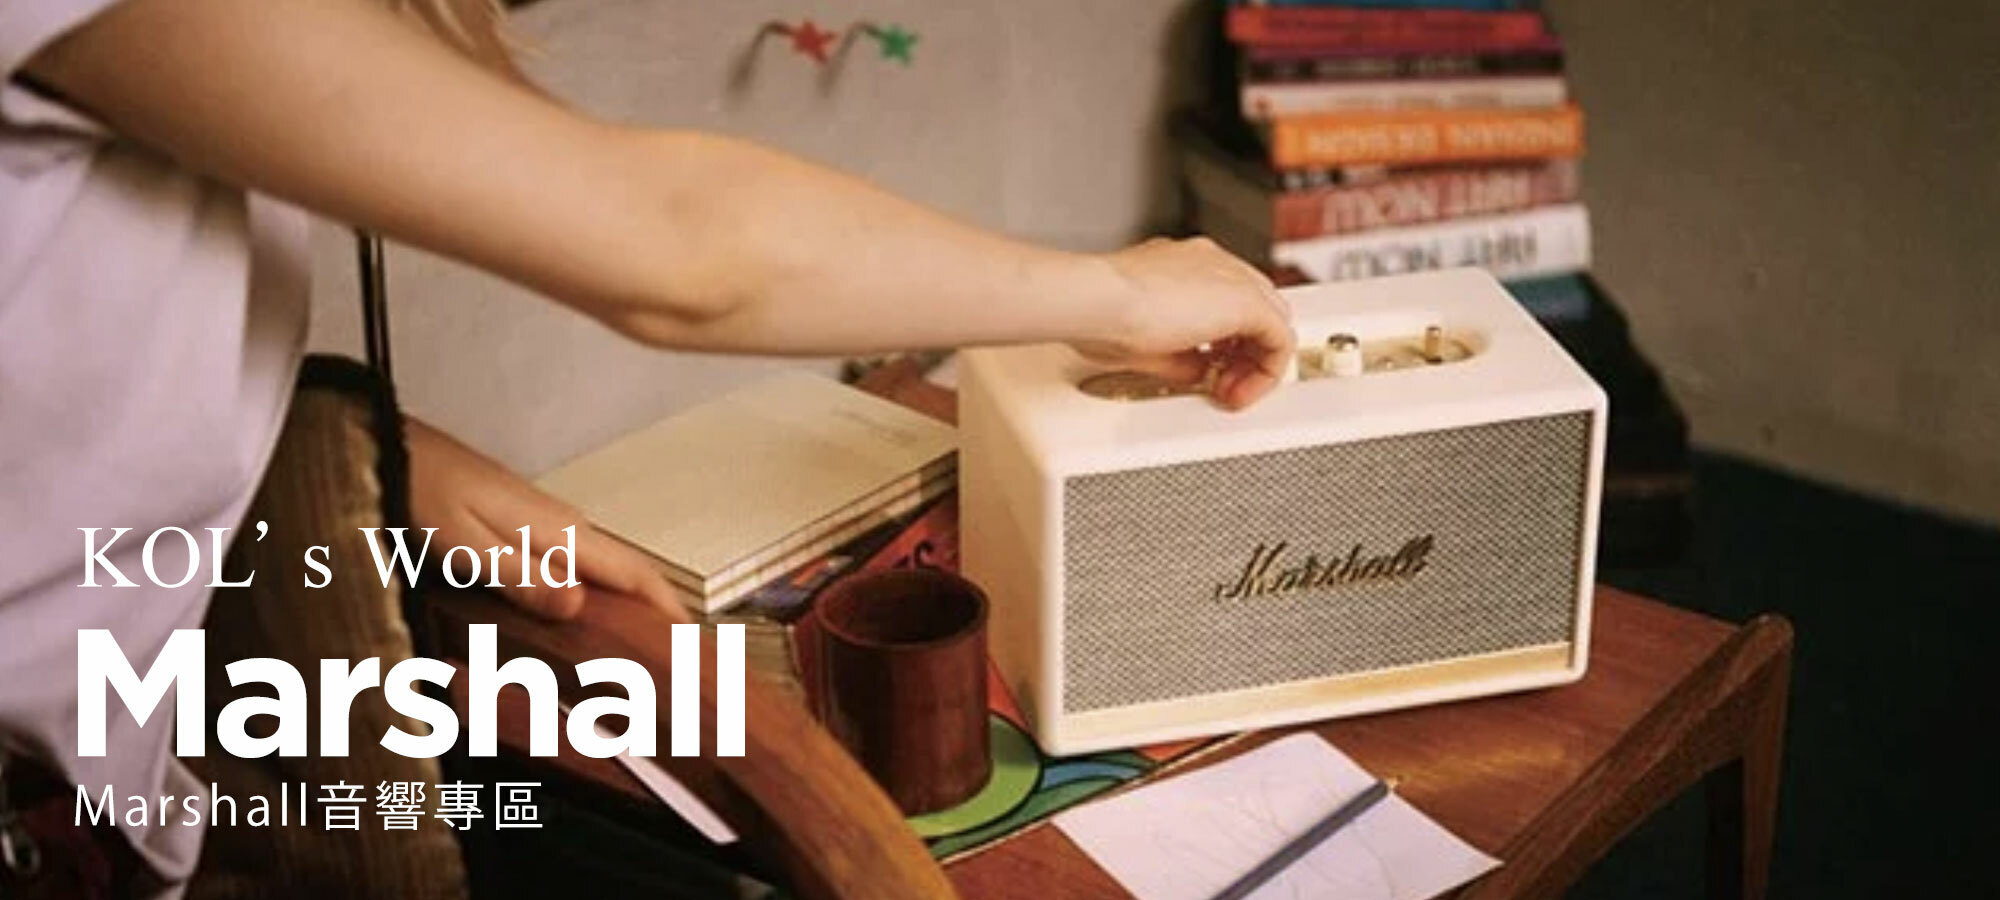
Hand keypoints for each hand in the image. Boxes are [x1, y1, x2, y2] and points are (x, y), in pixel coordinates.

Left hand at [404, 417, 690, 621]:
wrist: (385, 445)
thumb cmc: (418, 489)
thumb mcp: (466, 543)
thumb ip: (522, 576)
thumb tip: (579, 606)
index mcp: (554, 529)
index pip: (631, 569)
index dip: (665, 604)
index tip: (692, 638)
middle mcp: (558, 521)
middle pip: (621, 569)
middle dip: (649, 607)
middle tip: (667, 654)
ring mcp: (540, 519)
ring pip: (595, 565)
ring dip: (619, 599)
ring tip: (631, 639)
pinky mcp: (519, 521)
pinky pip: (569, 560)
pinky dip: (587, 587)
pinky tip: (577, 609)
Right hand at [1070, 238, 1293, 409]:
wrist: (1097, 299)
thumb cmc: (1098, 314)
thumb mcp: (1143, 342)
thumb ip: (1181, 356)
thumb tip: (1197, 371)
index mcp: (1182, 266)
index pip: (1223, 301)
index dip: (1222, 343)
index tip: (1205, 370)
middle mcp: (1210, 264)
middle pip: (1255, 308)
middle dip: (1243, 353)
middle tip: (1222, 385)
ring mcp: (1229, 276)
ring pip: (1272, 320)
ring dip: (1256, 362)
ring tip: (1231, 392)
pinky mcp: (1245, 299)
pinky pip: (1280, 338)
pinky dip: (1267, 371)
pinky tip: (1242, 391)